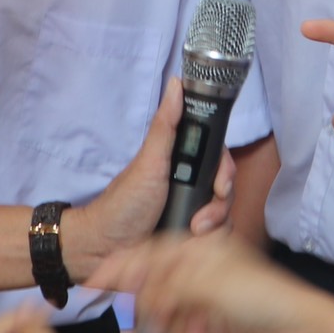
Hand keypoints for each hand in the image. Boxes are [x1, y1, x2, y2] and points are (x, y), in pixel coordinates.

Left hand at [67, 81, 233, 278]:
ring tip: (192, 231)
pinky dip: (209, 240)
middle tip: (202, 218)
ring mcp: (193, 210)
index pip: (220, 159)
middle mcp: (191, 184)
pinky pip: (217, 236)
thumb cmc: (124, 203)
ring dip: (215, 224)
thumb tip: (176, 83)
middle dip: (220, 204)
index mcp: (182, 163)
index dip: (225, 171)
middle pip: (227, 187)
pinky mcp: (192, 237)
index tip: (220, 184)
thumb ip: (166, 125)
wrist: (106, 250)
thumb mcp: (149, 161)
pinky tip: (193, 242)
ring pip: (225, 213)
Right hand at [92, 233, 328, 332]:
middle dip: (154, 307)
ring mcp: (207, 298)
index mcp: (201, 249)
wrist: (296, 329)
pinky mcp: (213, 324)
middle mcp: (202, 270)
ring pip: (170, 314)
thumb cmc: (261, 295)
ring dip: (174, 331)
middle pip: (157, 285)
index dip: (122, 264)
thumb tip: (141, 293)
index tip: (95, 278)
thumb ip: (168, 286)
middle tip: (153, 320)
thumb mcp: (207, 285)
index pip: (151, 251)